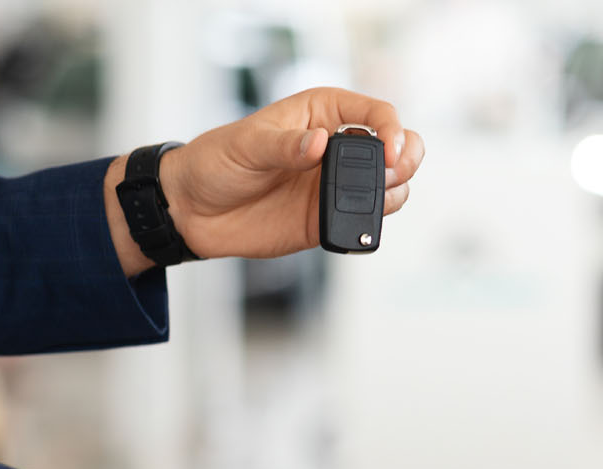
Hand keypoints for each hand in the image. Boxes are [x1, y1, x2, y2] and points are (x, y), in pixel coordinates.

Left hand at [104, 88, 424, 271]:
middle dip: (407, 158)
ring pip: (391, 184)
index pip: (375, 113)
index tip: (389, 151)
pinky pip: (366, 218)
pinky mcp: (328, 218)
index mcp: (322, 114)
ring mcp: (334, 184)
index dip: (392, 130)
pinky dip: (374, 221)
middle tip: (394, 173)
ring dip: (396, 190)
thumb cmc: (216, 161)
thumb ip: (286, 145)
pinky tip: (363, 222)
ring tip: (378, 198)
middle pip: (396, 147)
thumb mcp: (247, 145)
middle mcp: (336, 147)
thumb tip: (319, 144)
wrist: (194, 210)